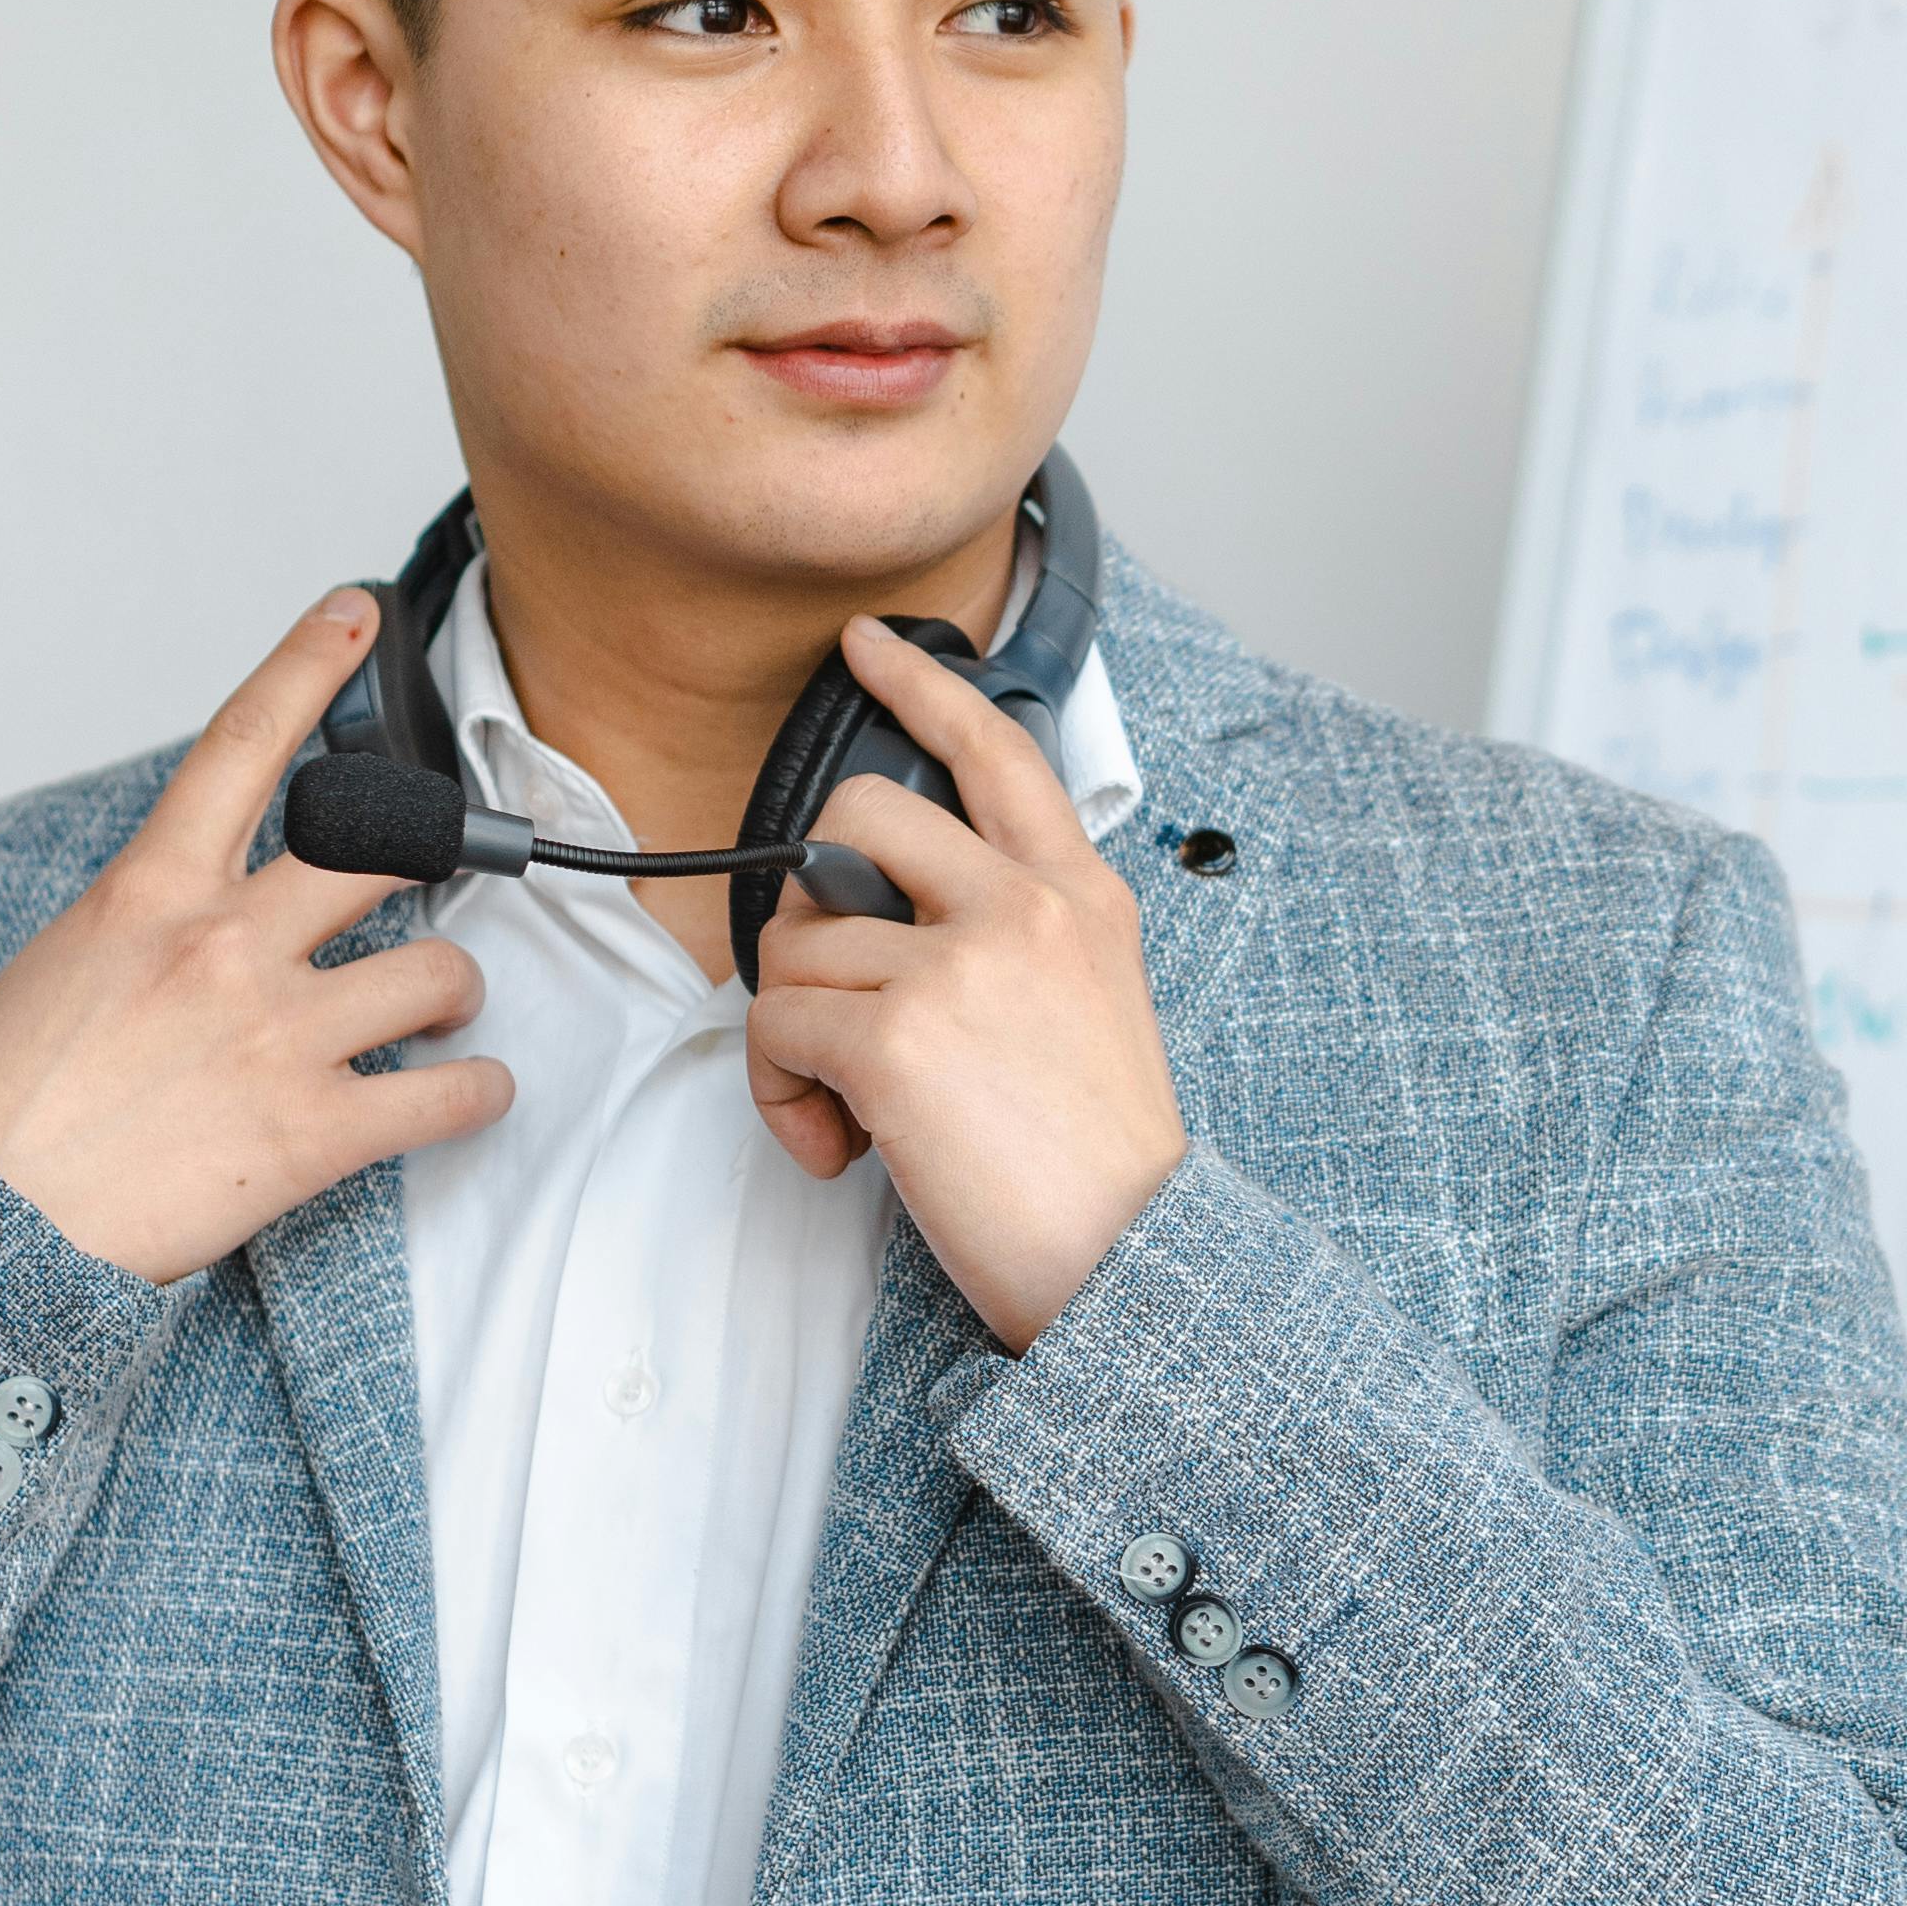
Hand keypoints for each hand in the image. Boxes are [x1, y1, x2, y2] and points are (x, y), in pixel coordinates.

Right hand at [0, 591, 512, 1284]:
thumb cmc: (1, 1108)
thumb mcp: (64, 963)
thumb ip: (153, 917)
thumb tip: (213, 907)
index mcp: (150, 892)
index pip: (244, 742)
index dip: (310, 663)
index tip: (355, 615)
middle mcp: (225, 945)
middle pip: (386, 848)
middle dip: (434, 857)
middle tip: (446, 873)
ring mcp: (278, 1035)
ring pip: (441, 970)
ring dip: (456, 990)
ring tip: (441, 1012)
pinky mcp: (315, 1131)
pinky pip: (451, 1092)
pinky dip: (477, 1092)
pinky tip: (468, 1092)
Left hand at [743, 617, 1188, 1347]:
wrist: (1131, 1260)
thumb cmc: (1100, 1159)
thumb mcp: (1093, 1002)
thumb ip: (1015, 933)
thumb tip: (885, 922)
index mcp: (1079, 895)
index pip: (996, 751)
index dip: (921, 684)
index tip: (865, 645)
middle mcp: (1023, 907)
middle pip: (852, 821)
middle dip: (808, 901)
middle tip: (834, 986)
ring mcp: (958, 964)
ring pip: (795, 942)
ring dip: (794, 1030)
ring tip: (849, 1107)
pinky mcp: (895, 1037)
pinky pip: (775, 1026)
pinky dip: (783, 1094)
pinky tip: (840, 1144)